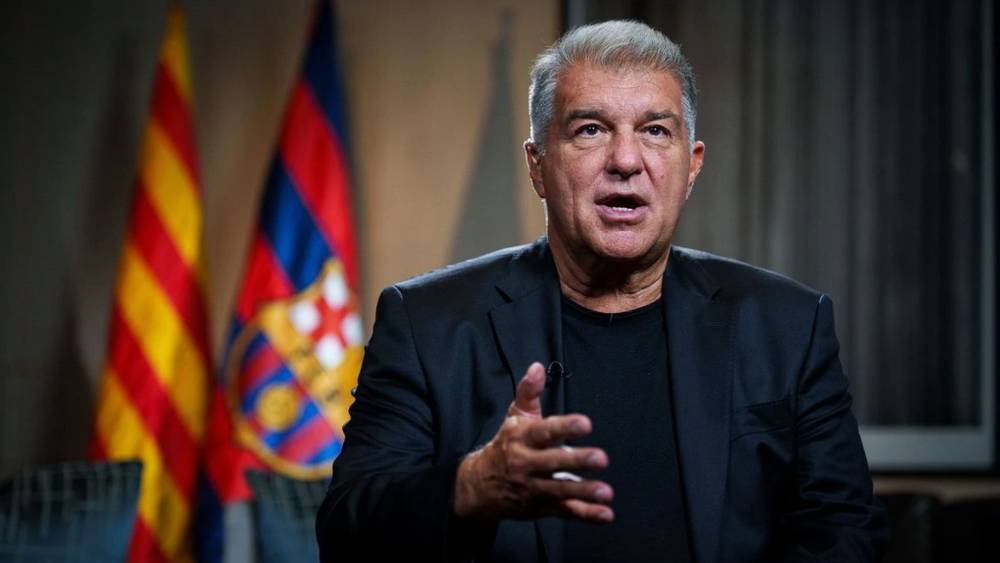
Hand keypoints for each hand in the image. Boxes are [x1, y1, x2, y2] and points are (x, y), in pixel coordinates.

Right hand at [452, 362, 613, 522]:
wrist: (479, 486)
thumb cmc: (505, 445)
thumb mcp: (514, 417)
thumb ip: (528, 392)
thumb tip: (537, 367)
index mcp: (521, 438)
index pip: (543, 431)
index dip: (564, 427)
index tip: (586, 423)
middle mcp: (525, 464)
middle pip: (552, 462)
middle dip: (576, 460)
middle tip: (601, 457)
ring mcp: (533, 488)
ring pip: (559, 490)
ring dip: (584, 491)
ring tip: (606, 491)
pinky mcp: (540, 507)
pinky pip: (565, 511)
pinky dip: (586, 514)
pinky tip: (605, 514)